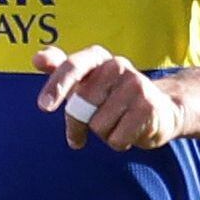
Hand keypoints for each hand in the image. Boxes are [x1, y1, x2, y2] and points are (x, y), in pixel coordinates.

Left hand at [34, 45, 180, 150]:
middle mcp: (118, 65)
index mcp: (98, 58)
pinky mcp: (149, 107)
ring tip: (119, 122)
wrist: (162, 109)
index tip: (44, 107)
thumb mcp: (86, 81)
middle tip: (89, 125)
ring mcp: (136, 85)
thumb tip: (37, 58)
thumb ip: (60, 70)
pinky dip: (119, 142)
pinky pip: (116, 139)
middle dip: (78, 123)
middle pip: (80, 105)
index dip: (57, 85)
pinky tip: (131, 130)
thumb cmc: (113, 96)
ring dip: (104, 132)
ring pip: (98, 125)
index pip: (73, 66)